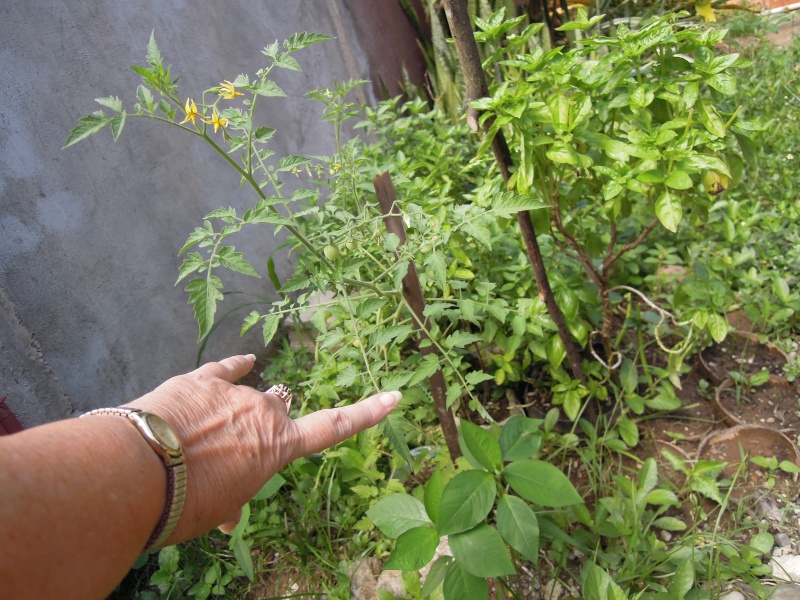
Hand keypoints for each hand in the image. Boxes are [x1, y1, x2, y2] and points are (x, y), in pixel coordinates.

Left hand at [124, 354, 398, 543]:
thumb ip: (232, 499)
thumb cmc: (184, 501)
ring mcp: (234, 392)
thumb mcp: (218, 510)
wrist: (137, 470)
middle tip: (232, 456)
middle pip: (280, 411)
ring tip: (205, 437)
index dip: (367, 413)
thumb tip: (228, 512)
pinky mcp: (201, 380)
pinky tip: (244, 360)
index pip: (333, 427)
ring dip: (238, 412)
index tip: (394, 396)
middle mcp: (265, 411)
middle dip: (265, 428)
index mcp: (278, 446)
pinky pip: (226, 368)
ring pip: (251, 395)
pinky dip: (234, 367)